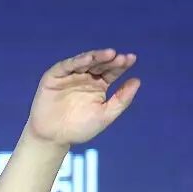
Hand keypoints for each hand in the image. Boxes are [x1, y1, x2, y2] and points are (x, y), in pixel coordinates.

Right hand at [24, 49, 139, 146]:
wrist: (54, 137)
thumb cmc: (80, 128)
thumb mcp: (105, 115)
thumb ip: (121, 99)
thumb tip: (137, 81)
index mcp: (99, 85)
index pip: (112, 71)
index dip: (121, 65)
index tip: (131, 59)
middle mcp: (86, 77)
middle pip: (100, 64)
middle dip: (111, 60)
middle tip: (121, 58)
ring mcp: (70, 75)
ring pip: (85, 61)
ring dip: (97, 56)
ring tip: (110, 54)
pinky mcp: (55, 75)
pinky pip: (67, 66)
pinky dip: (77, 61)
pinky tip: (88, 58)